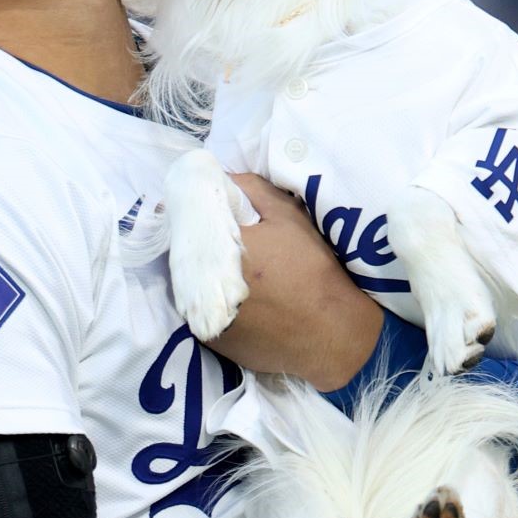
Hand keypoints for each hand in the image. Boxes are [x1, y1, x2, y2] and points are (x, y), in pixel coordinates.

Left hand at [201, 173, 382, 389]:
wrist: (331, 334)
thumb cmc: (311, 270)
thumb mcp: (287, 217)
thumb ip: (250, 189)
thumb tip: (222, 176)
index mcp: (215, 249)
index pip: (188, 220)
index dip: (198, 214)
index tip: (212, 212)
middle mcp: (199, 286)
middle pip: (186, 255)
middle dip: (201, 245)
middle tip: (226, 241)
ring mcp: (201, 318)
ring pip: (191, 285)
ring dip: (205, 274)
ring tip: (233, 270)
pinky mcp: (211, 341)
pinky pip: (203, 312)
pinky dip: (215, 301)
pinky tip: (240, 299)